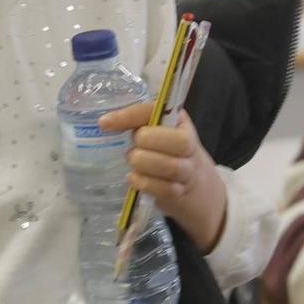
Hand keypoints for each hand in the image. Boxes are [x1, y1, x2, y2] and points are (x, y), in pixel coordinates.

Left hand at [99, 104, 228, 252]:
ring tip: (133, 163)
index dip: (129, 116)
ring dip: (144, 164)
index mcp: (179, 121)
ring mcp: (188, 169)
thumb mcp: (159, 132)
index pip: (155, 111)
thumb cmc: (169, 152)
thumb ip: (139, 123)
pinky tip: (134, 179)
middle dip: (146, 143)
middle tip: (134, 147)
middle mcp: (188, 143)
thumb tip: (106, 123)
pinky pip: (164, 188)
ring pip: (170, 166)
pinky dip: (145, 183)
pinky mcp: (181, 192)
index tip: (104, 123)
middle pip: (176, 141)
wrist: (199, 187)